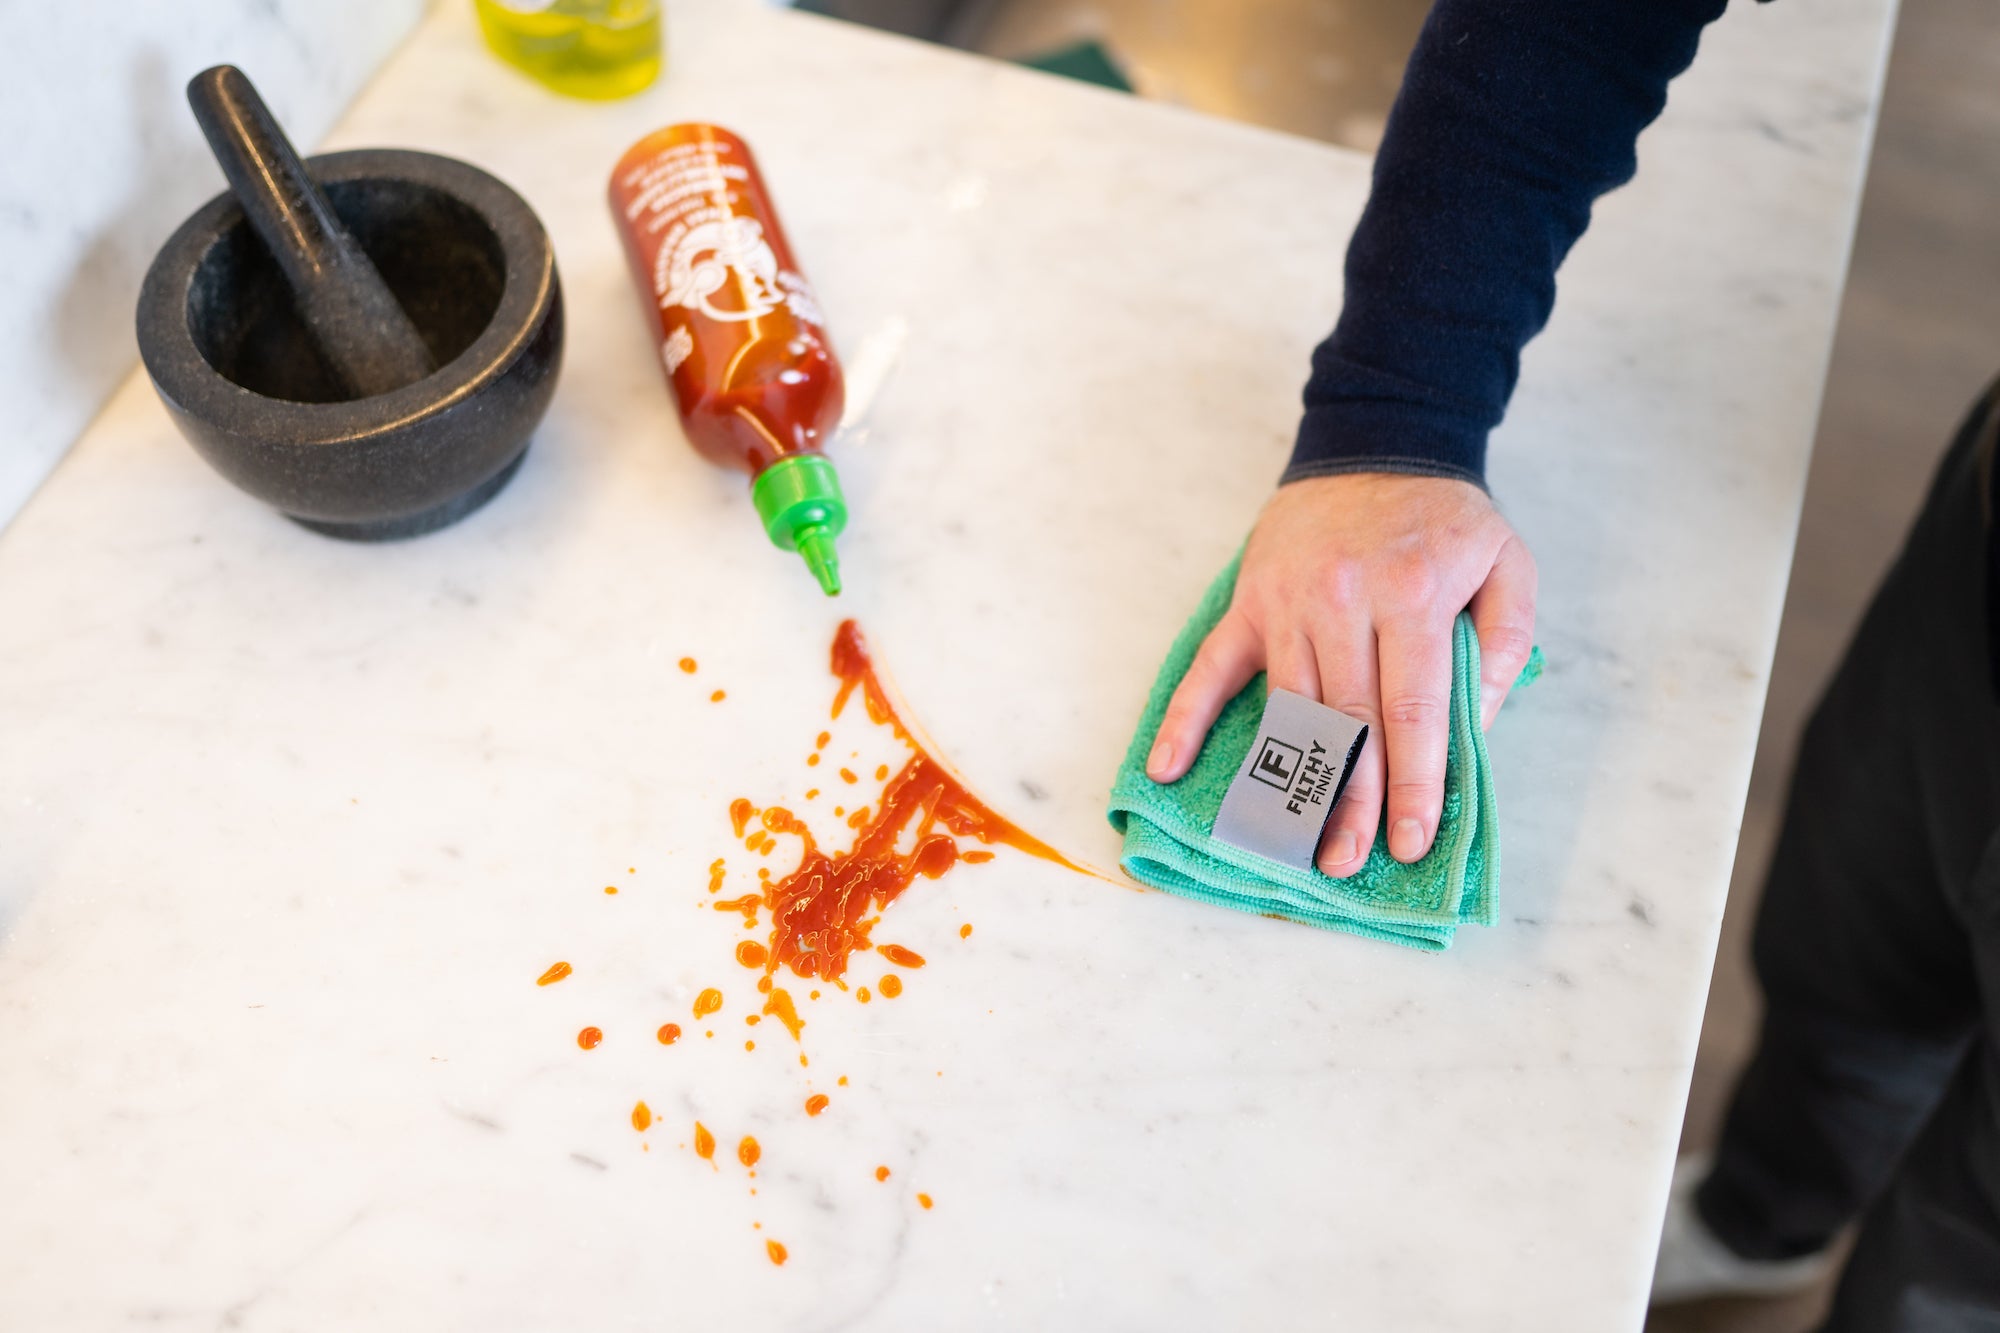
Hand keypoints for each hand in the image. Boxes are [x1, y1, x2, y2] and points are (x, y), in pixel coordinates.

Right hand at [1146, 473, 1535, 875]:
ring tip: (1294, 844)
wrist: (1378, 442)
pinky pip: (1211, 666)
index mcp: (1414, 595)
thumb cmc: (1446, 519)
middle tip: (1347, 862)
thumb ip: (1505, 647)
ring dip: (1289, 780)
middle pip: (1346, 721)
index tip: (1413, 840)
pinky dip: (1186, 719)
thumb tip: (1476, 731)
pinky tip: (1167, 769)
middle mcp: (1345, 601)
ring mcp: (1288, 602)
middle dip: (1349, 800)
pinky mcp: (1250, 600)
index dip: (1413, 782)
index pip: (1412, 710)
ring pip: (1289, 706)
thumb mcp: (1509, 566)